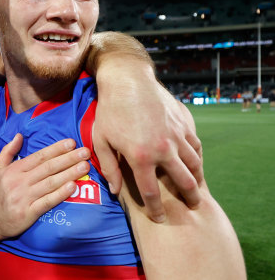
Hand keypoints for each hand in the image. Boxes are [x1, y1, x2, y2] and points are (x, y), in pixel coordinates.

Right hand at [0, 135, 89, 239]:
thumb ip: (8, 151)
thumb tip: (19, 135)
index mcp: (14, 170)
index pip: (39, 156)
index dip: (56, 149)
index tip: (71, 142)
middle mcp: (20, 182)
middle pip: (48, 168)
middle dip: (69, 159)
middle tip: (85, 152)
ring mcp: (24, 198)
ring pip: (51, 183)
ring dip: (69, 173)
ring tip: (84, 166)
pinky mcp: (28, 213)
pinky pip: (47, 202)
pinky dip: (61, 194)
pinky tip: (73, 186)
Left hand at [93, 70, 203, 222]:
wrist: (128, 80)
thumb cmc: (110, 111)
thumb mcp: (102, 140)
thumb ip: (109, 167)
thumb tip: (115, 190)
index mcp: (141, 157)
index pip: (151, 193)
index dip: (156, 209)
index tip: (159, 218)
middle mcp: (163, 149)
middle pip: (183, 182)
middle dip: (189, 198)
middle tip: (192, 206)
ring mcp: (176, 135)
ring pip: (194, 164)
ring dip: (197, 179)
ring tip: (196, 187)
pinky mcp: (183, 123)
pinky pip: (195, 145)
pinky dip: (197, 156)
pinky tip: (194, 162)